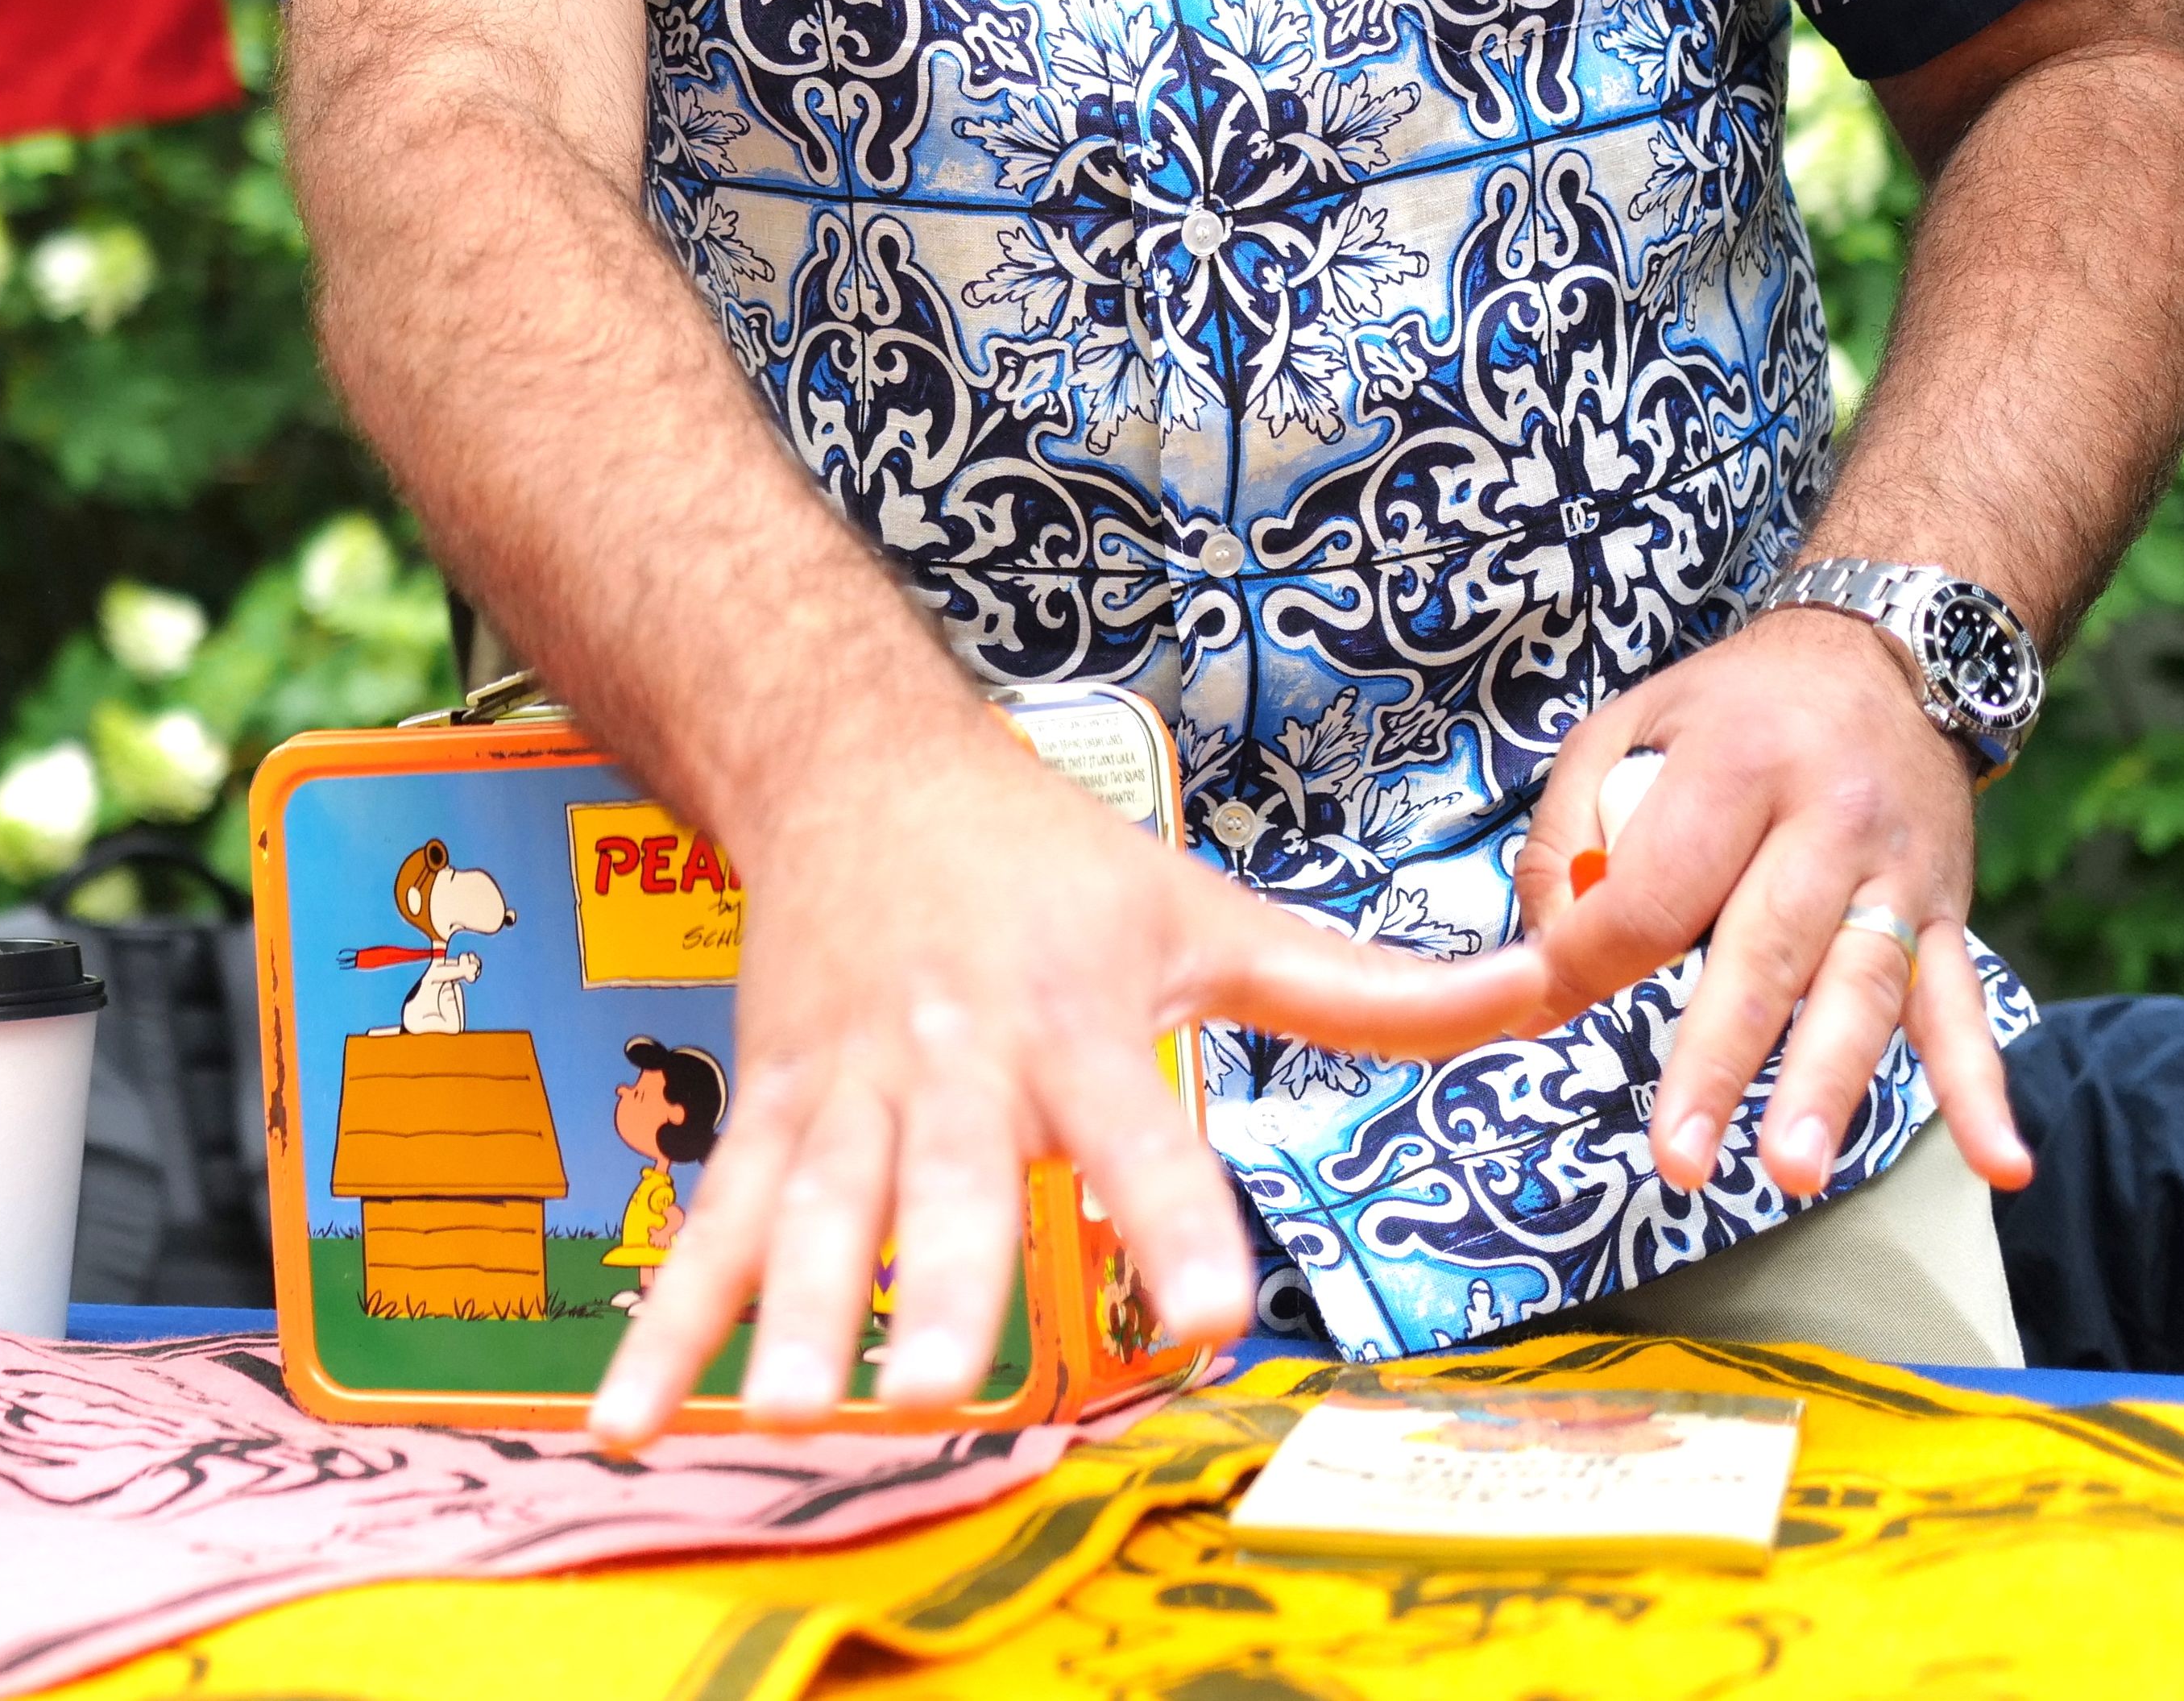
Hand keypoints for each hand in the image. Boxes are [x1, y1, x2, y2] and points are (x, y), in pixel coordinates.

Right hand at [592, 727, 1557, 1446]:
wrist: (852, 759)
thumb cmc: (1052, 859)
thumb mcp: (1211, 911)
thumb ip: (1368, 990)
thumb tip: (1555, 985)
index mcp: (1074, 1020)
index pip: (1137, 1131)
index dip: (1169, 1217)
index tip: (1202, 1310)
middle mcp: (952, 1062)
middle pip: (949, 1185)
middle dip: (942, 1283)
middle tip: (941, 1386)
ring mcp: (845, 1091)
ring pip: (818, 1217)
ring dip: (798, 1318)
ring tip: (790, 1415)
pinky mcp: (769, 1115)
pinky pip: (715, 1234)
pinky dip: (669, 1332)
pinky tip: (628, 1425)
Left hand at [1513, 611, 2028, 1207]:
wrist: (1881, 657)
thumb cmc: (1730, 712)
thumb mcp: (1622, 729)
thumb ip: (1569, 840)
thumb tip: (1547, 966)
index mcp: (1735, 769)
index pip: (1657, 891)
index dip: (1592, 960)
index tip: (1542, 1013)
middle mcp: (1827, 821)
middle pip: (1764, 953)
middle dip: (1719, 1061)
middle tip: (1678, 1155)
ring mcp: (1897, 874)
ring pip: (1862, 991)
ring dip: (1828, 1087)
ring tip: (1794, 1170)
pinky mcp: (1946, 914)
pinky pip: (1965, 1009)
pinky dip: (1983, 1091)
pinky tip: (2001, 1163)